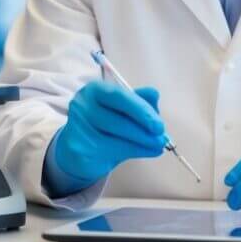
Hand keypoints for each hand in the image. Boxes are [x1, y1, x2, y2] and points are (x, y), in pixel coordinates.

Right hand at [45, 81, 166, 192]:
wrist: (82, 149)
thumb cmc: (107, 125)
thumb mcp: (124, 110)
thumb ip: (139, 101)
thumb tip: (154, 94)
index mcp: (95, 90)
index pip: (119, 96)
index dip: (141, 110)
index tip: (158, 125)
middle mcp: (83, 105)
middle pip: (116, 119)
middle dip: (143, 131)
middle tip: (162, 139)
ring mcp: (79, 127)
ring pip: (115, 137)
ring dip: (141, 143)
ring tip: (157, 146)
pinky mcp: (79, 147)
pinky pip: (110, 151)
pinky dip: (133, 152)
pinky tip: (145, 151)